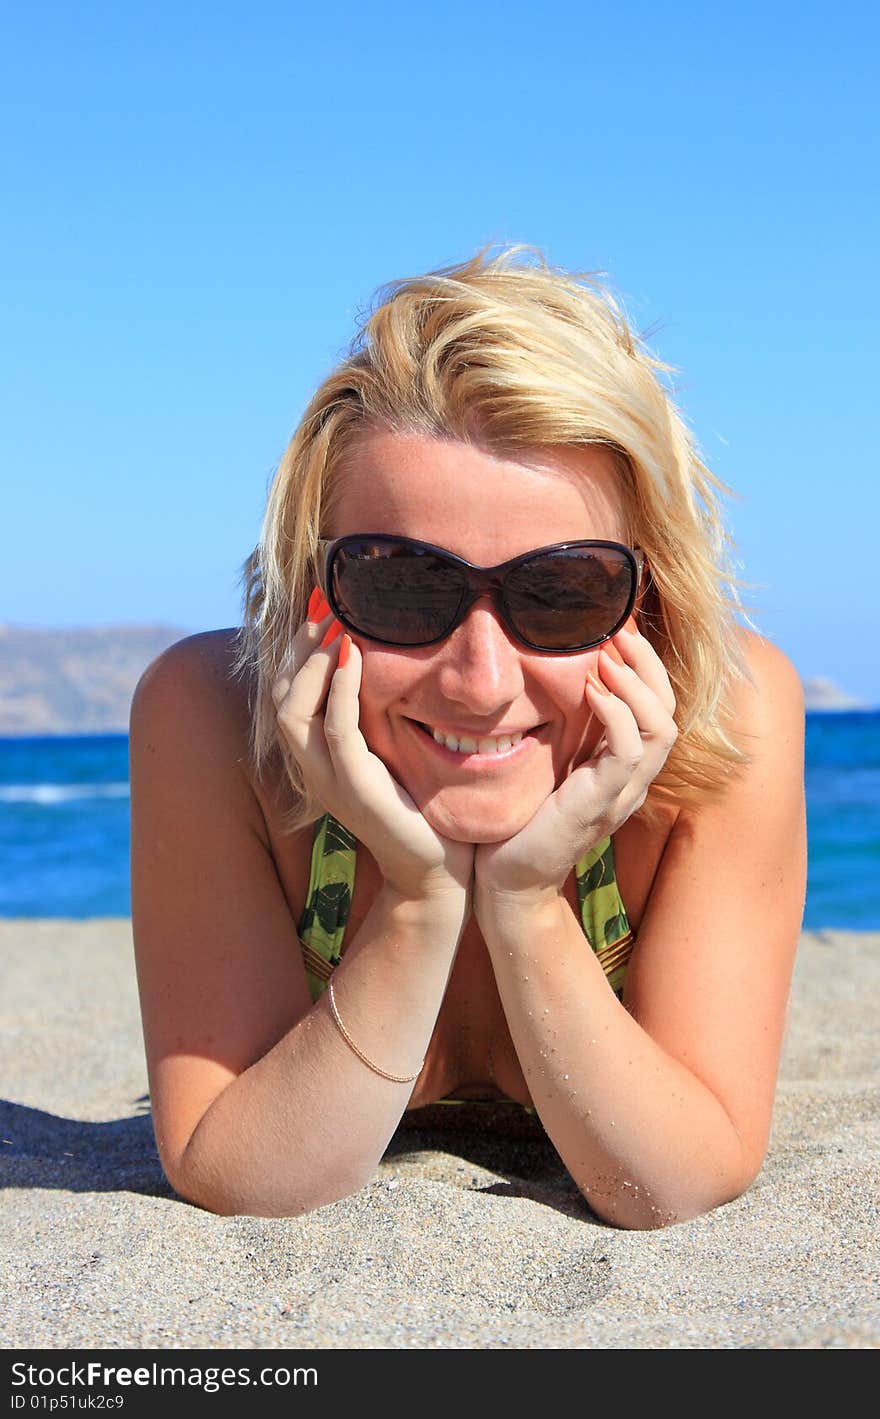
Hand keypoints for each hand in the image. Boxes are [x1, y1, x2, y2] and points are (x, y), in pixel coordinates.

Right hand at [271, 604, 474, 902]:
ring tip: (335, 624)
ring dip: (312, 662)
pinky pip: (336, 731)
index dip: (296, 649)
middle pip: (279, 697)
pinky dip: (340, 689)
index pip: (287, 694)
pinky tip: (353, 656)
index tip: (319, 606)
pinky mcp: (357, 790)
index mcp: (316, 758)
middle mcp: (313, 769)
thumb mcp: (390, 750)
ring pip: (294, 712)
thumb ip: (376, 714)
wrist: (435, 869)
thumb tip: (380, 661)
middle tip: (324, 604)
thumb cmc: (420, 806)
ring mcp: (330, 782)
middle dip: (298, 646)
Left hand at [474, 621, 676, 900]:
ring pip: (662, 729)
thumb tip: (557, 680)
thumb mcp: (549, 765)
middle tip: (619, 630)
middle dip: (650, 665)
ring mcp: (622, 795)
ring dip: (638, 685)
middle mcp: (633, 782)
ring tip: (607, 656)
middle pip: (671, 712)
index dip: (646, 668)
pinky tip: (590, 691)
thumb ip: (565, 733)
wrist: (508, 882)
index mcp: (624, 770)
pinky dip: (616, 714)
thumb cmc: (521, 821)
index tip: (616, 632)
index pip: (658, 709)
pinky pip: (628, 752)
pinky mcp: (600, 805)